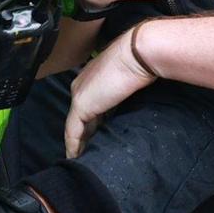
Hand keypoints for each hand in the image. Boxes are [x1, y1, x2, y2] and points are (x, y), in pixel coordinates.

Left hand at [64, 23, 161, 156]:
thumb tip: (129, 106)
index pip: (88, 105)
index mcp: (92, 78)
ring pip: (74, 126)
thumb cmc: (140, 61)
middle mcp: (81, 86)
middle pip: (79, 117)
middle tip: (86, 153)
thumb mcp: (129, 80)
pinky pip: (73, 132)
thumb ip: (123, 92)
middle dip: (83, 135)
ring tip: (80, 159)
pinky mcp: (81, 106)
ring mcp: (79, 95)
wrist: (138, 53)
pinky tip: (76, 158)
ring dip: (77, 143)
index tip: (96, 138)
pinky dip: (73, 146)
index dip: (91, 122)